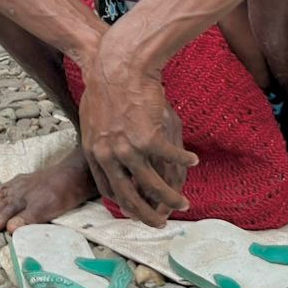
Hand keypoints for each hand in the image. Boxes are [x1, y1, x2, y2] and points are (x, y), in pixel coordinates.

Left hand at [78, 35, 197, 226]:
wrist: (119, 65)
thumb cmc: (107, 86)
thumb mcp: (94, 119)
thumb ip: (102, 141)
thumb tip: (109, 155)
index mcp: (94, 152)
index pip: (108, 190)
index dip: (125, 204)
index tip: (137, 210)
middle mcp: (108, 155)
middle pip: (129, 196)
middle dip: (147, 214)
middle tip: (161, 222)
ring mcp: (128, 148)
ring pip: (153, 185)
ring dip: (171, 198)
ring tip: (183, 204)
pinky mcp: (148, 137)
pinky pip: (172, 157)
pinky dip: (184, 161)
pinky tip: (193, 161)